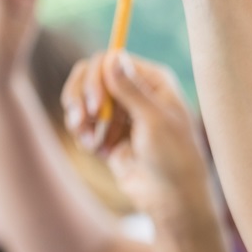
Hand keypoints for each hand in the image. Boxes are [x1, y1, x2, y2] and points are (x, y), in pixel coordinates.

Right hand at [63, 53, 210, 217]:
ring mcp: (119, 111)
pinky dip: (82, 133)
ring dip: (78, 117)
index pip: (110, 60)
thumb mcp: (154, 120)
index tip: (96, 106)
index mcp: (152, 80)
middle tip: (81, 121)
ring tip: (88, 139)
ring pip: (81, 97)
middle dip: (80, 96)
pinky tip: (95, 149)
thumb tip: (113, 55)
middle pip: (90, 74)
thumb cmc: (173, 156)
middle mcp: (134, 91)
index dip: (97, 78)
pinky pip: (81, 121)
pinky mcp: (106, 132)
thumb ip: (130, 89)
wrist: (171, 196)